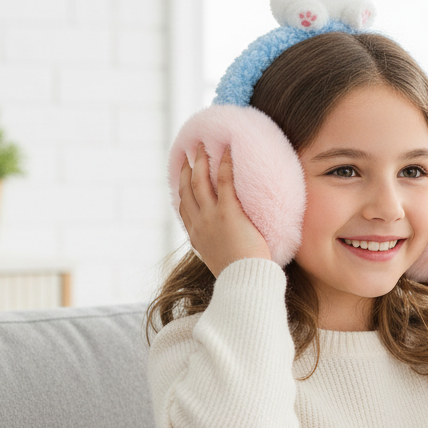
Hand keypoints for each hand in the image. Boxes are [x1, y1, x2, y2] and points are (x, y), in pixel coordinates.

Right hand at [178, 146, 271, 276]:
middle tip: (189, 153)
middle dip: (186, 169)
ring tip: (202, 145)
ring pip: (199, 181)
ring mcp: (211, 217)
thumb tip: (231, 243)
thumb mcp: (223, 261)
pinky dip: (224, 164)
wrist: (245, 282)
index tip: (182, 177)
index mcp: (197, 238)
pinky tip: (227, 151)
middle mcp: (199, 224)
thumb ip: (222, 248)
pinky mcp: (228, 212)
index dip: (181, 190)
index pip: (184, 209)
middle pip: (186, 190)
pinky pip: (223, 181)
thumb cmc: (242, 276)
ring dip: (200, 161)